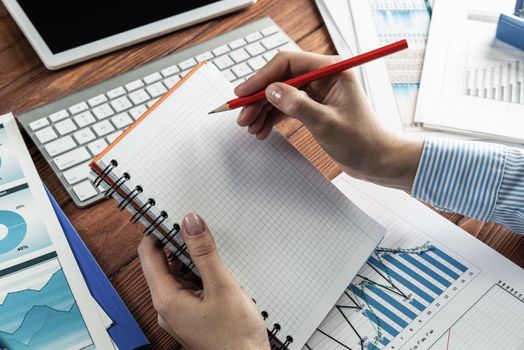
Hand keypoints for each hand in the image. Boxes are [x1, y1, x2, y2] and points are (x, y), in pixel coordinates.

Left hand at [138, 213, 269, 349]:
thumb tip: (190, 224)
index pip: (148, 254)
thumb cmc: (235, 338)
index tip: (171, 215)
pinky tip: (218, 271)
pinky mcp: (193, 315)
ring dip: (192, 259)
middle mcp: (168, 306)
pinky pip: (190, 287)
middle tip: (199, 228)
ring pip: (179, 275)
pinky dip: (200, 274)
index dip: (157, 231)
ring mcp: (180, 312)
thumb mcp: (222, 287)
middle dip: (179, 243)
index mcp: (166, 298)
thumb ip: (204, 253)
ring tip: (212, 249)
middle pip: (164, 263)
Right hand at [234, 51, 422, 190]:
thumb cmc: (362, 141)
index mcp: (332, 71)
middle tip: (242, 116)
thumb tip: (271, 91)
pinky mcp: (314, 107)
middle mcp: (323, 77)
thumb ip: (298, 105)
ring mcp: (318, 92)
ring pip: (280, 94)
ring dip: (263, 110)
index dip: (263, 77)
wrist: (376, 161)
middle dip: (259, 98)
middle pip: (281, 79)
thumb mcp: (327, 124)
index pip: (288, 63)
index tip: (244, 93)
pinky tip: (262, 130)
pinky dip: (272, 118)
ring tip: (250, 127)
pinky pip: (286, 107)